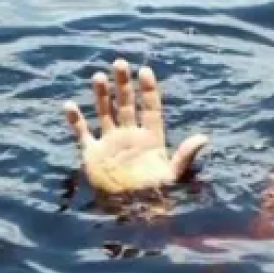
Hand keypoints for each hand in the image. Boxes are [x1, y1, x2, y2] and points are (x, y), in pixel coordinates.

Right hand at [64, 59, 208, 194]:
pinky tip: (70, 106)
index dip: (148, 89)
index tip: (145, 70)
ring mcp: (110, 142)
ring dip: (102, 95)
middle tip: (119, 62)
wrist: (133, 210)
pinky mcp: (93, 153)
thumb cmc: (156, 194)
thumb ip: (185, 155)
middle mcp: (130, 135)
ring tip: (98, 76)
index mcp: (151, 137)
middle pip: (126, 103)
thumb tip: (203, 138)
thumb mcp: (173, 174)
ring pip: (105, 112)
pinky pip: (83, 133)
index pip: (150, 107)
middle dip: (123, 84)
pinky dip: (75, 120)